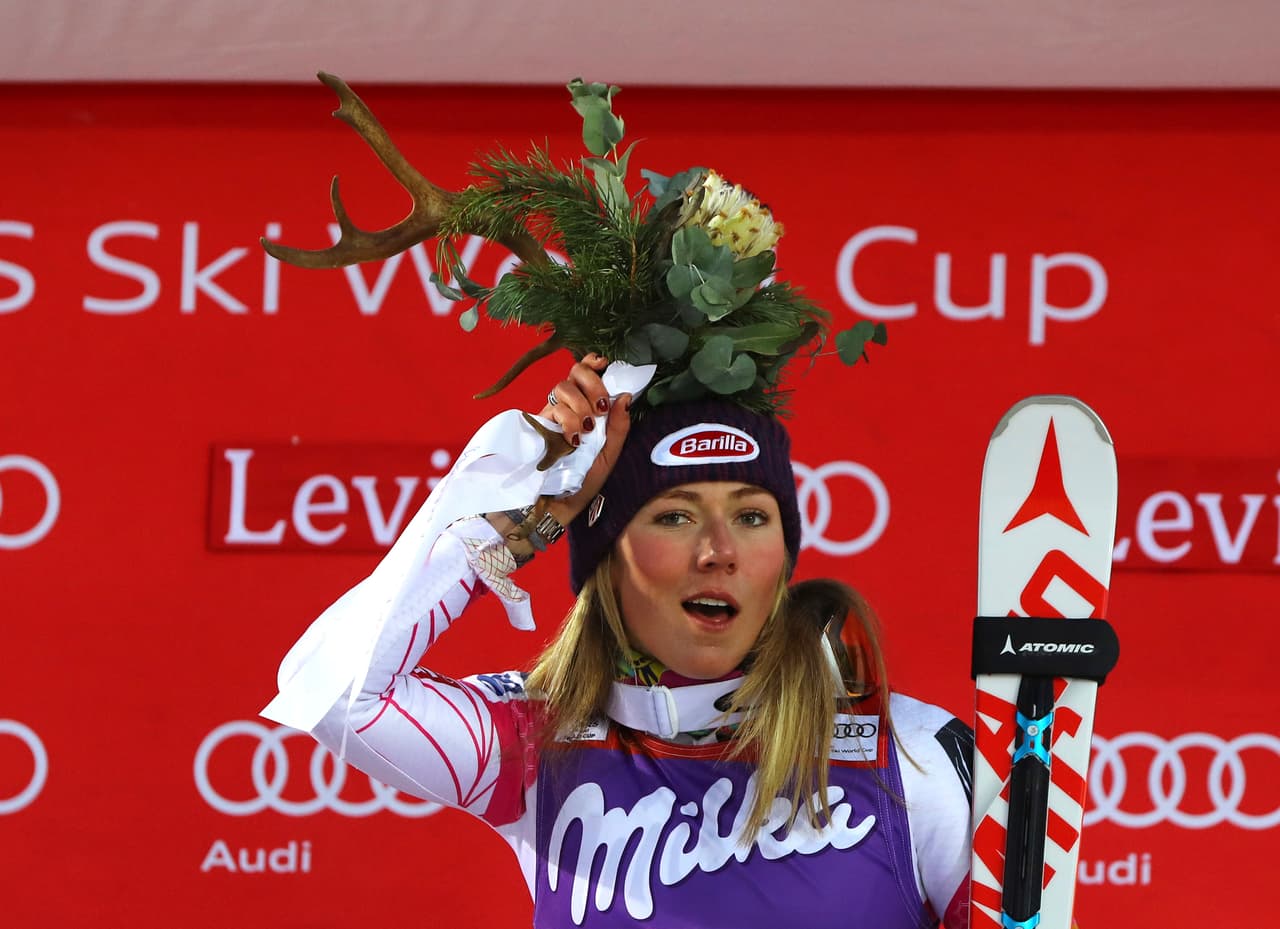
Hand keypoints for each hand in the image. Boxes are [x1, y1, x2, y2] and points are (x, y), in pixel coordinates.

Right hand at [539, 353, 631, 524]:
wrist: (558, 505)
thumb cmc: (584, 481)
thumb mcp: (609, 455)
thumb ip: (618, 427)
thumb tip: (625, 395)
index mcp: (588, 408)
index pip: (586, 374)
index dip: (592, 362)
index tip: (603, 363)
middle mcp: (569, 407)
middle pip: (574, 373)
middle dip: (591, 384)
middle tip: (600, 407)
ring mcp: (552, 415)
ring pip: (562, 388)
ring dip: (580, 405)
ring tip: (586, 431)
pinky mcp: (537, 425)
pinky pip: (552, 409)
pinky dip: (567, 420)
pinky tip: (573, 439)